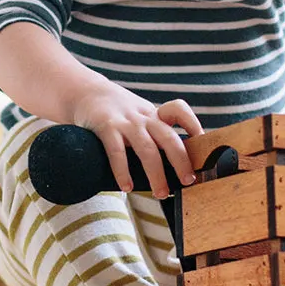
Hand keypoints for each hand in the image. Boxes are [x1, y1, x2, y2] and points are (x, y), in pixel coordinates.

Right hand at [70, 85, 202, 196]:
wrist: (83, 91)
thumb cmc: (115, 111)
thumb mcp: (138, 114)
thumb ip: (153, 131)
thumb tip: (173, 162)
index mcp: (153, 114)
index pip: (178, 111)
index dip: (192, 124)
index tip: (201, 142)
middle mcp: (143, 117)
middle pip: (168, 138)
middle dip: (181, 161)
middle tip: (188, 181)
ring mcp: (125, 122)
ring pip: (147, 149)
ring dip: (156, 174)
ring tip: (161, 194)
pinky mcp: (105, 126)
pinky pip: (117, 152)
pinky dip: (123, 171)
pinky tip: (126, 188)